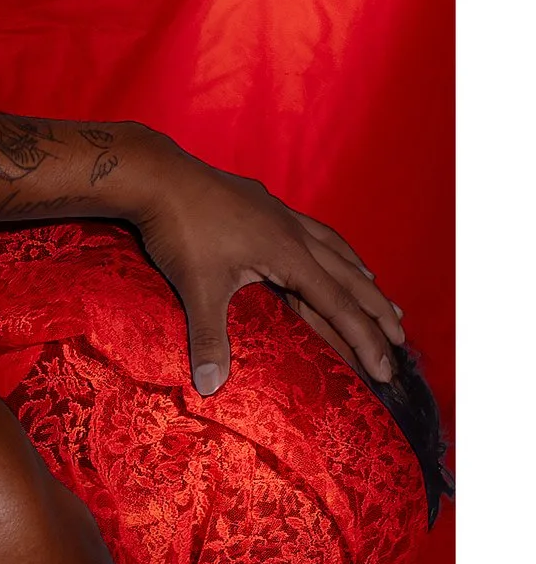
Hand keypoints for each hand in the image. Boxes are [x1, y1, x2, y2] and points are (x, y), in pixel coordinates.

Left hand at [128, 149, 404, 394]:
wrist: (161, 176)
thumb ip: (208, 338)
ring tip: (383, 298)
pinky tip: (331, 254)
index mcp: (289, 255)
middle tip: (402, 340)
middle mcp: (296, 234)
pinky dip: (336, 251)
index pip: (338, 305)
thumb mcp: (195, 288)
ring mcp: (283, 216)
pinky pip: (317, 232)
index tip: (385, 369)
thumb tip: (210, 386)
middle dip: (378, 312)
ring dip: (362, 279)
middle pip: (350, 278)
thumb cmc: (180, 231)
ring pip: (338, 251)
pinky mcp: (268, 206)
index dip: (364, 339)